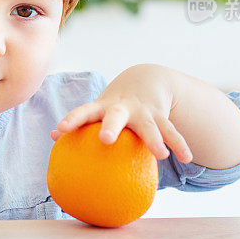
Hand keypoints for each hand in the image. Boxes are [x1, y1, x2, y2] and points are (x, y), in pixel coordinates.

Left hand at [50, 65, 193, 163]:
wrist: (147, 80)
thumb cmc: (112, 105)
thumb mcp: (97, 111)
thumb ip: (78, 124)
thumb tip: (52, 138)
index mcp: (103, 108)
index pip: (83, 112)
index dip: (71, 121)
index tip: (59, 131)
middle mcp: (122, 108)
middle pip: (115, 116)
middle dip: (111, 126)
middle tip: (105, 139)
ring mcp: (143, 111)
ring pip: (150, 125)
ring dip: (154, 139)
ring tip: (160, 154)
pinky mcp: (161, 116)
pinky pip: (171, 131)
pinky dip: (179, 144)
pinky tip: (187, 159)